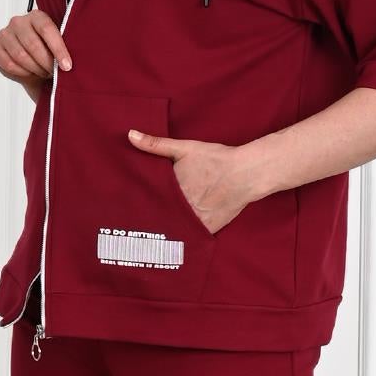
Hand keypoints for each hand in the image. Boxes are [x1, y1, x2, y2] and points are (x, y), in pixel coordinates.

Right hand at [0, 8, 71, 99]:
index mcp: (36, 16)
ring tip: (43, 73)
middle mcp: (18, 22)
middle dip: (46, 63)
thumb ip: (63, 48)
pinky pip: (8, 64)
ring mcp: (5, 34)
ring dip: (34, 69)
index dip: (58, 49)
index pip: (47, 29)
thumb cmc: (47, 52)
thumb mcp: (58, 47)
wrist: (32, 62)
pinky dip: (21, 73)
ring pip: (20, 56)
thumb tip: (69, 62)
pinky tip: (29, 73)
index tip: (66, 66)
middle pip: (33, 45)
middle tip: (54, 73)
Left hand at [126, 128, 259, 233]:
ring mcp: (194, 221)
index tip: (129, 207)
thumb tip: (130, 135)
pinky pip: (191, 238)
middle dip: (150, 218)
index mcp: (170, 190)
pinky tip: (174, 240)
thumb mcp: (184, 148)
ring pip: (173, 230)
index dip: (139, 204)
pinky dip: (183, 239)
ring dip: (165, 231)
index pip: (147, 201)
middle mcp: (180, 207)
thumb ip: (156, 144)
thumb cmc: (215, 159)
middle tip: (136, 223)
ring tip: (152, 235)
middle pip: (159, 217)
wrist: (245, 174)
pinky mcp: (207, 229)